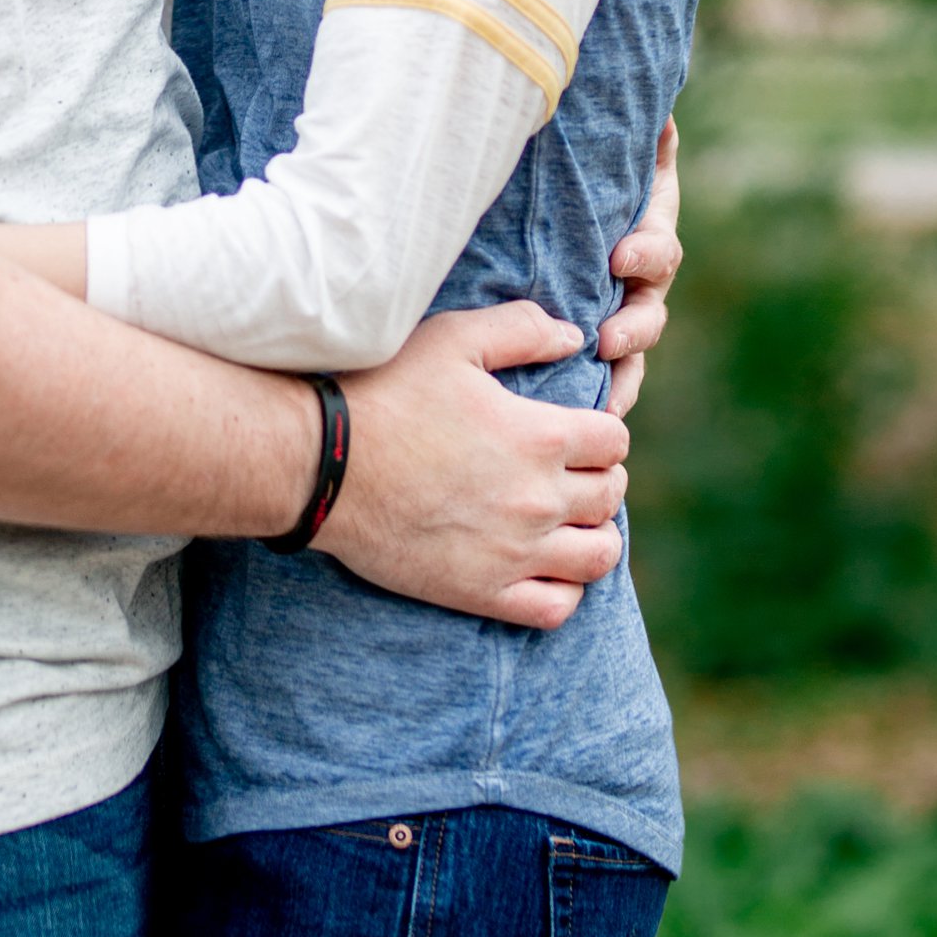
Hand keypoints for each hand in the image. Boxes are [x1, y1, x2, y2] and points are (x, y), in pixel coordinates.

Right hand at [323, 304, 629, 628]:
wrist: (321, 465)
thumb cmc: (383, 393)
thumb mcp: (452, 339)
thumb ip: (521, 328)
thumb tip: (573, 336)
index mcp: (539, 436)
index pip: (615, 440)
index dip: (601, 431)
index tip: (576, 431)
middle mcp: (538, 499)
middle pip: (610, 495)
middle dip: (600, 478)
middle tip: (569, 471)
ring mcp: (513, 552)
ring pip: (599, 557)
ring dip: (595, 535)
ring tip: (569, 522)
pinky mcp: (482, 592)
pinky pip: (556, 608)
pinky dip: (564, 590)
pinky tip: (544, 568)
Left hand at [599, 115, 681, 414]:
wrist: (550, 220)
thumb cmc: (583, 183)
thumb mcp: (603, 160)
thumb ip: (640, 143)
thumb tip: (661, 116)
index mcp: (645, 239)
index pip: (658, 250)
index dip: (645, 253)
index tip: (619, 256)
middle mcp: (639, 287)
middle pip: (649, 313)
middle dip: (632, 328)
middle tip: (606, 337)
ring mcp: (621, 322)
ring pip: (633, 357)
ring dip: (622, 376)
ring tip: (604, 395)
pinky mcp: (593, 350)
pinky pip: (608, 382)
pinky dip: (602, 400)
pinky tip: (588, 418)